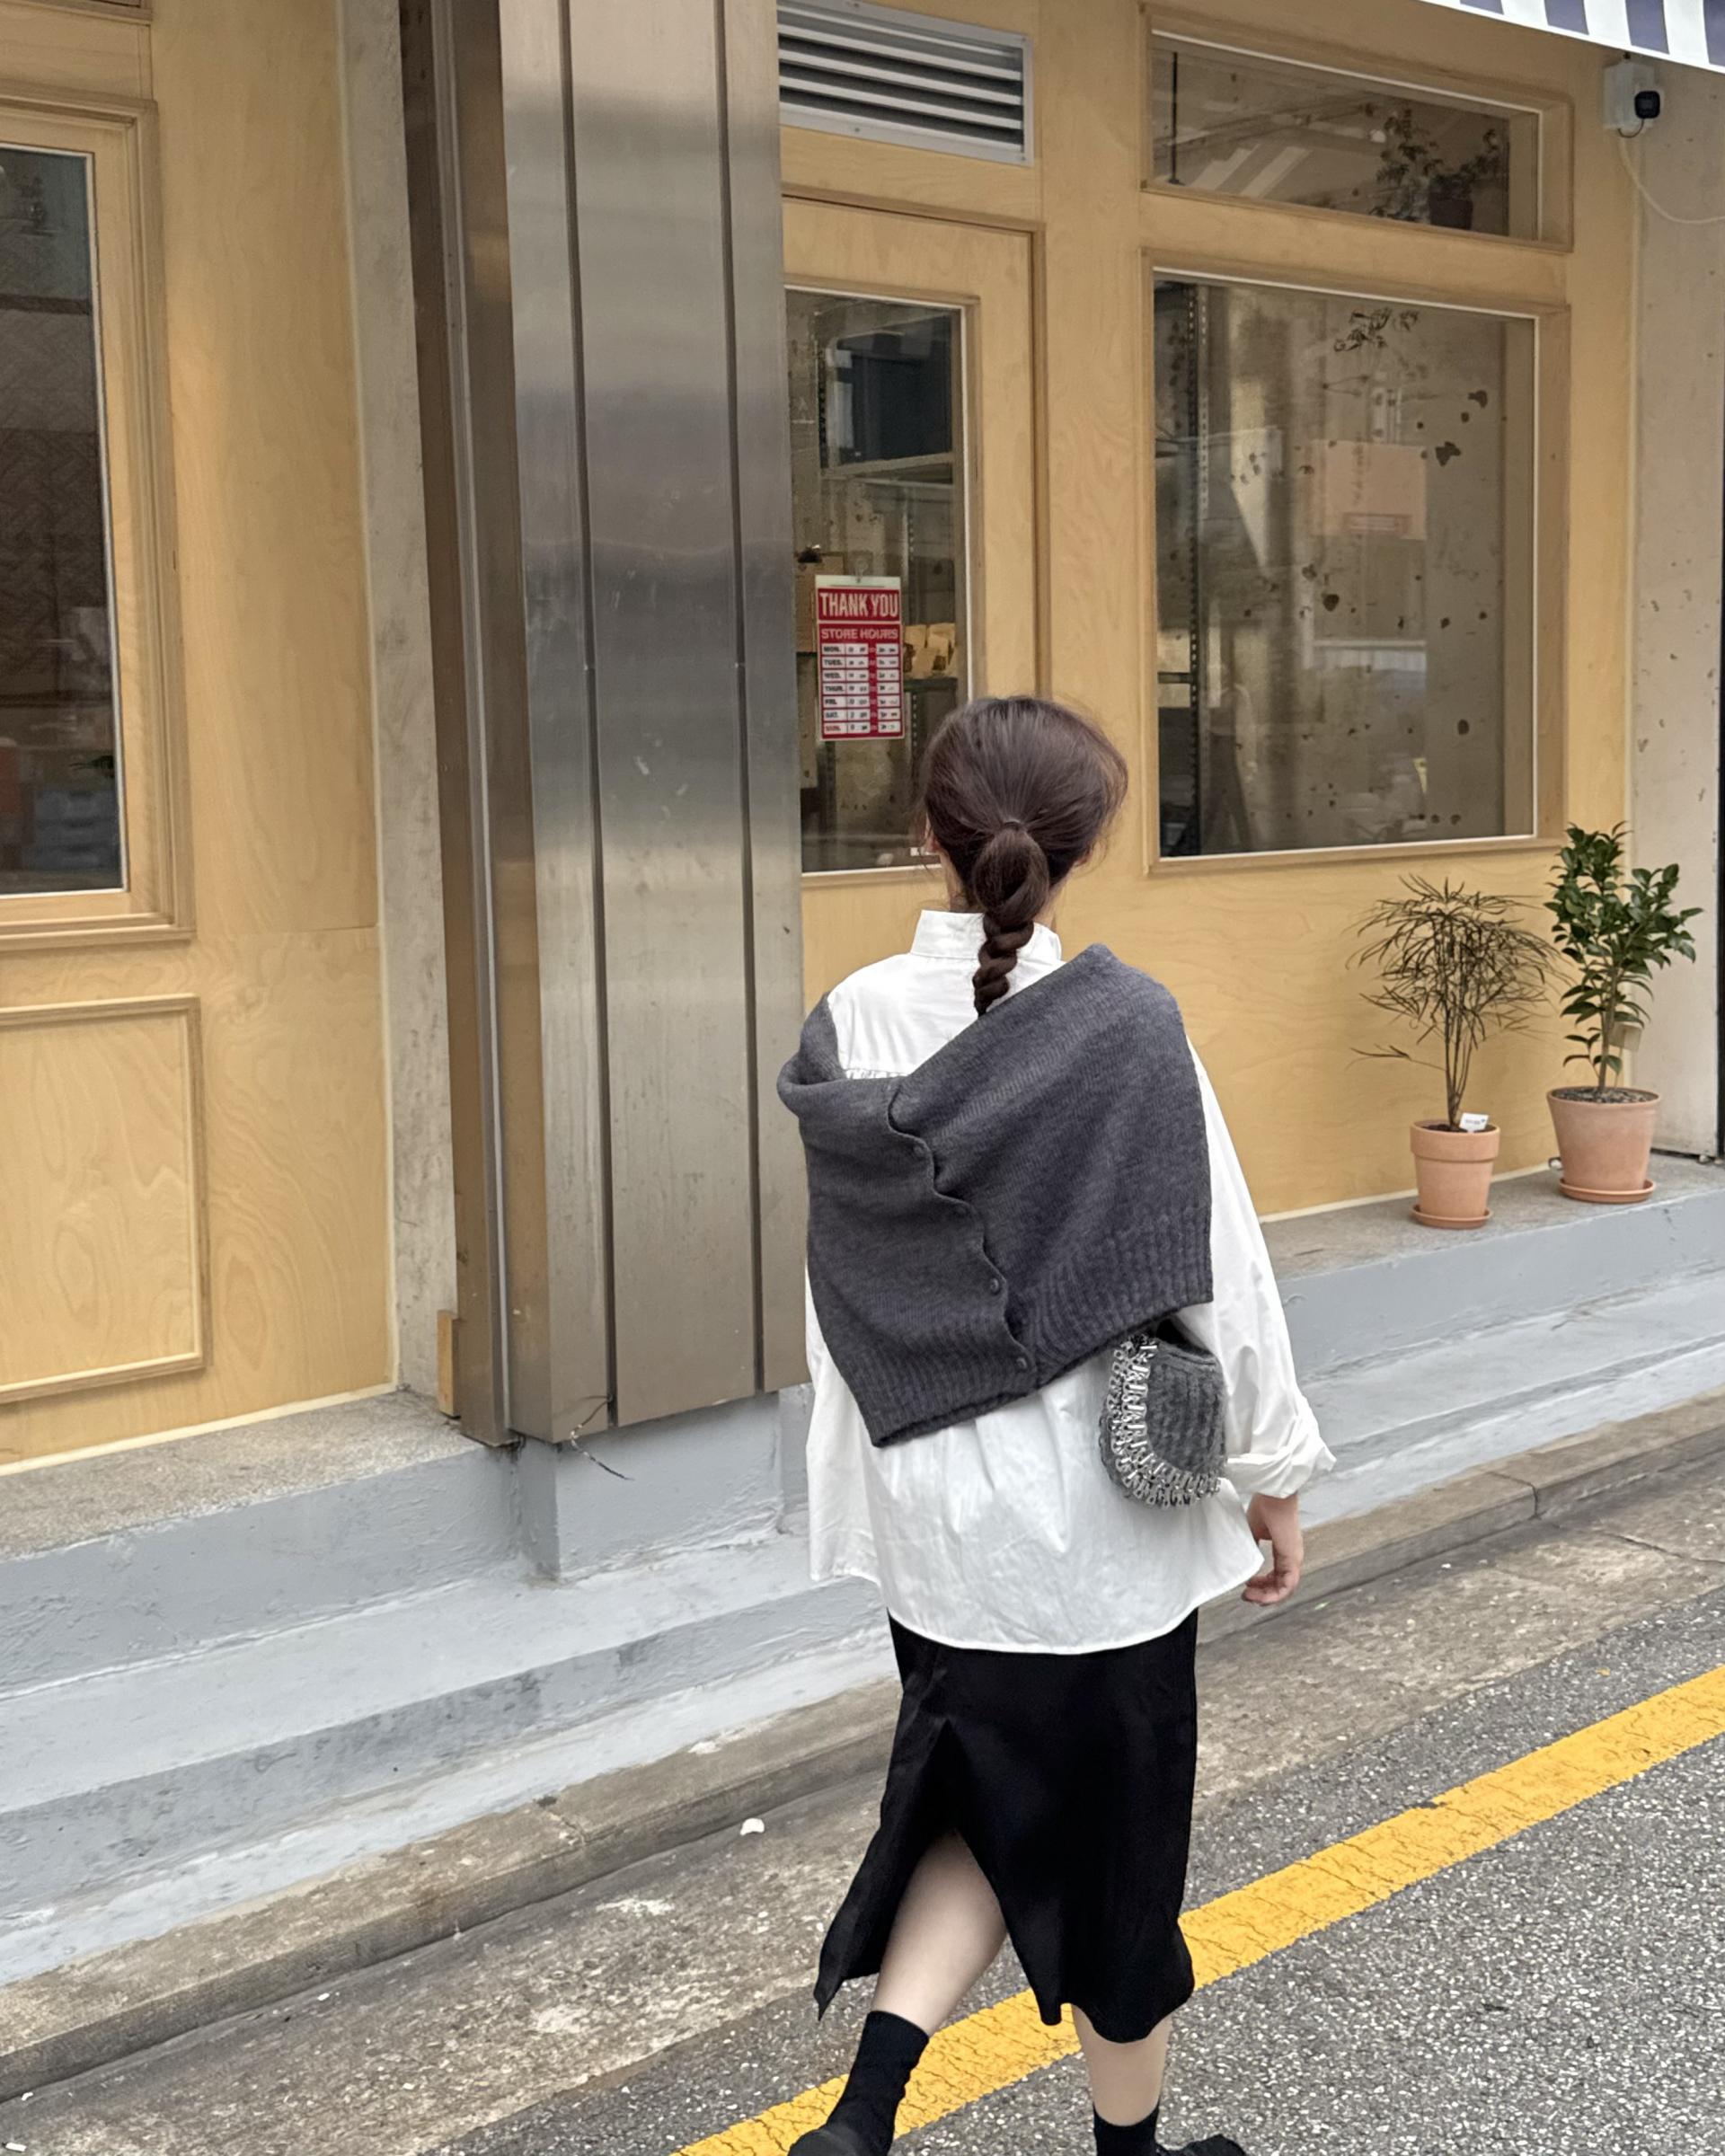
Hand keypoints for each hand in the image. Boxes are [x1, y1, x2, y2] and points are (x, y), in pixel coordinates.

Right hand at [1241, 1491, 1302, 1605]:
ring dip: (1266, 1597)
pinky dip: (1274, 1594)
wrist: (1272, 1495)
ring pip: (1285, 1590)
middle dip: (1262, 1594)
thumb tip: (1241, 1562)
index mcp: (1284, 1550)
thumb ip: (1250, 1547)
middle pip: (1280, 1586)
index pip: (1276, 1575)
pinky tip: (1259, 1594)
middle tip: (1246, 1596)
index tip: (1247, 1584)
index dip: (1261, 1584)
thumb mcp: (1253, 1531)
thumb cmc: (1265, 1506)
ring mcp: (1294, 1559)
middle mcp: (1291, 1557)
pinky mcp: (1294, 1559)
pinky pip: (1287, 1586)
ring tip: (1249, 1597)